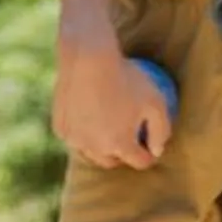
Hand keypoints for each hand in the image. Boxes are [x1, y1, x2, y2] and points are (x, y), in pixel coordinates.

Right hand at [54, 42, 168, 169]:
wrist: (88, 60)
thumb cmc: (127, 78)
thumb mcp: (156, 101)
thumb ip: (161, 129)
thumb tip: (158, 150)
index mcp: (120, 145)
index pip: (139, 161)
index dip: (148, 156)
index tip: (150, 147)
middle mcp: (95, 148)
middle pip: (111, 162)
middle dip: (122, 157)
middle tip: (129, 143)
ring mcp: (74, 139)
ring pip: (90, 152)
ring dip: (100, 148)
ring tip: (109, 134)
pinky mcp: (60, 128)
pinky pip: (74, 137)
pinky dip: (82, 134)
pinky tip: (89, 120)